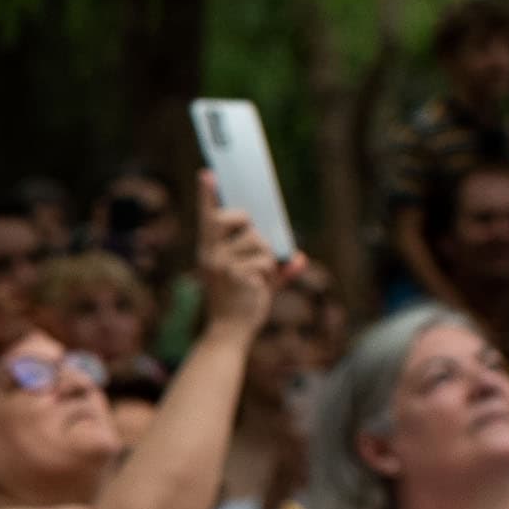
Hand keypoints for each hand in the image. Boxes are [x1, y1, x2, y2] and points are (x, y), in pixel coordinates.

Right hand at [196, 171, 282, 342]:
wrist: (229, 334)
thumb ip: (278, 268)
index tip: (208, 174)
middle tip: (254, 252)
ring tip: (255, 280)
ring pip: (259, 242)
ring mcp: (220, 262)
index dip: (208, 196)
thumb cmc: (240, 307)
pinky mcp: (233, 272)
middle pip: (241, 219)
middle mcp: (210, 253)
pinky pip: (264, 260)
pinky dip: (269, 274)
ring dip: (266, 260)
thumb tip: (301, 259)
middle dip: (252, 229)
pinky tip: (256, 288)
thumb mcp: (260, 282)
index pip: (210, 217)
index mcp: (210, 250)